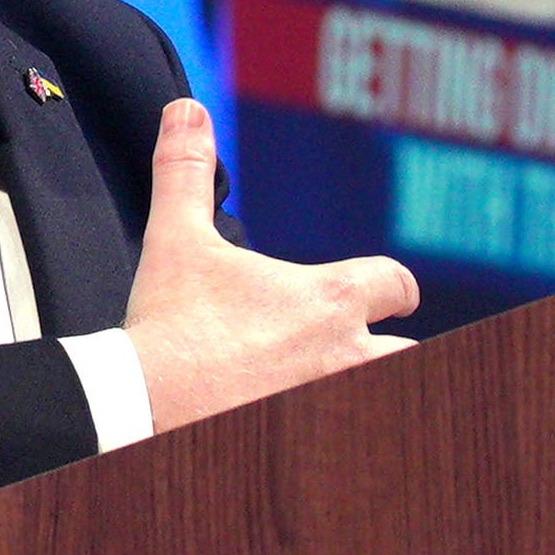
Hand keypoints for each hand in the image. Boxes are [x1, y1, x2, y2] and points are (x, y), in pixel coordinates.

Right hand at [124, 98, 422, 434]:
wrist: (145, 403)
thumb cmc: (169, 324)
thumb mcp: (176, 237)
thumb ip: (187, 171)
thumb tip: (187, 112)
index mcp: (329, 298)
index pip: (395, 285)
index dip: (397, 287)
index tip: (397, 294)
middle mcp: (345, 354)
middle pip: (408, 353)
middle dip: (393, 349)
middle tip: (370, 350)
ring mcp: (332, 402)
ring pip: (388, 395)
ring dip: (372, 387)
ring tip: (350, 390)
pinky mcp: (309, 441)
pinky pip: (353, 442)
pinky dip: (346, 438)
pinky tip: (318, 442)